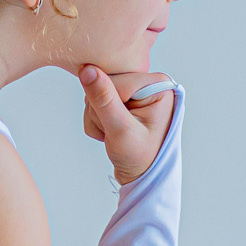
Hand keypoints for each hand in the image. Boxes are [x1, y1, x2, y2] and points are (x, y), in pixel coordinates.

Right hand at [78, 66, 175, 185]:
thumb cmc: (139, 157)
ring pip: (95, 92)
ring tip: (112, 134)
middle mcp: (147, 82)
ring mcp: (133, 89)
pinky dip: (95, 119)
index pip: (116, 81)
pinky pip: (94, 99)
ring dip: (96, 117)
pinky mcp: (122, 97)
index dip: (108, 104)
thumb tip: (87, 69)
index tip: (121, 125)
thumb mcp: (121, 130)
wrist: (139, 175)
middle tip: (114, 132)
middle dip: (100, 111)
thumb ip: (104, 100)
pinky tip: (109, 131)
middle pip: (104, 83)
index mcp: (158, 84)